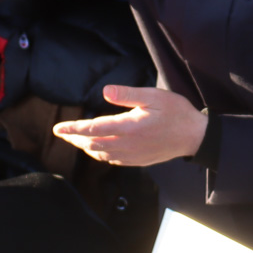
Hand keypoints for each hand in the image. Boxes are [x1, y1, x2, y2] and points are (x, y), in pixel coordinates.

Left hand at [52, 85, 206, 167]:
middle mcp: (127, 144)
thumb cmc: (176, 113)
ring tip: (75, 140)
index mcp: (128, 127)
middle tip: (61, 133)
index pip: (93, 129)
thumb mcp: (154, 96)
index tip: (58, 128)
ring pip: (100, 154)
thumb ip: (128, 95)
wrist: (195, 136)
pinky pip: (112, 160)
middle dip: (74, 139)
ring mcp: (132, 155)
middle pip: (92, 144)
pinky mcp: (138, 161)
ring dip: (85, 147)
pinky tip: (97, 149)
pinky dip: (100, 154)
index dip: (73, 129)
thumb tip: (105, 91)